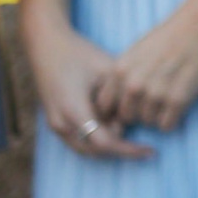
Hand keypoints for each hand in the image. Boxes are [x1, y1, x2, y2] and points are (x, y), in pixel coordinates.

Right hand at [24, 16, 151, 159]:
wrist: (46, 45)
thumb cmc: (79, 54)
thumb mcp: (107, 71)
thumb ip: (119, 98)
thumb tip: (130, 122)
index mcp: (74, 110)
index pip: (105, 143)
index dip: (129, 150)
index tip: (151, 151)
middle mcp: (61, 123)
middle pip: (96, 151)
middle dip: (121, 149)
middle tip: (146, 146)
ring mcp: (55, 124)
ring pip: (86, 148)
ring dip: (109, 142)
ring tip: (128, 122)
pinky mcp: (56, 121)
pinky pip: (80, 139)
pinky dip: (98, 136)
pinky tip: (114, 120)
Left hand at [92, 0, 197, 135]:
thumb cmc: (172, 34)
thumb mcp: (136, 51)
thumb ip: (124, 75)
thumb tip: (118, 100)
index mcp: (120, 70)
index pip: (106, 106)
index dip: (119, 106)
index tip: (132, 103)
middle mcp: (133, 84)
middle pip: (128, 117)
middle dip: (140, 112)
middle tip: (156, 100)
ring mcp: (155, 93)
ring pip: (148, 122)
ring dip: (159, 115)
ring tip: (171, 96)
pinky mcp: (178, 99)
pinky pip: (167, 125)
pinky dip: (173, 119)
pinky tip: (180, 102)